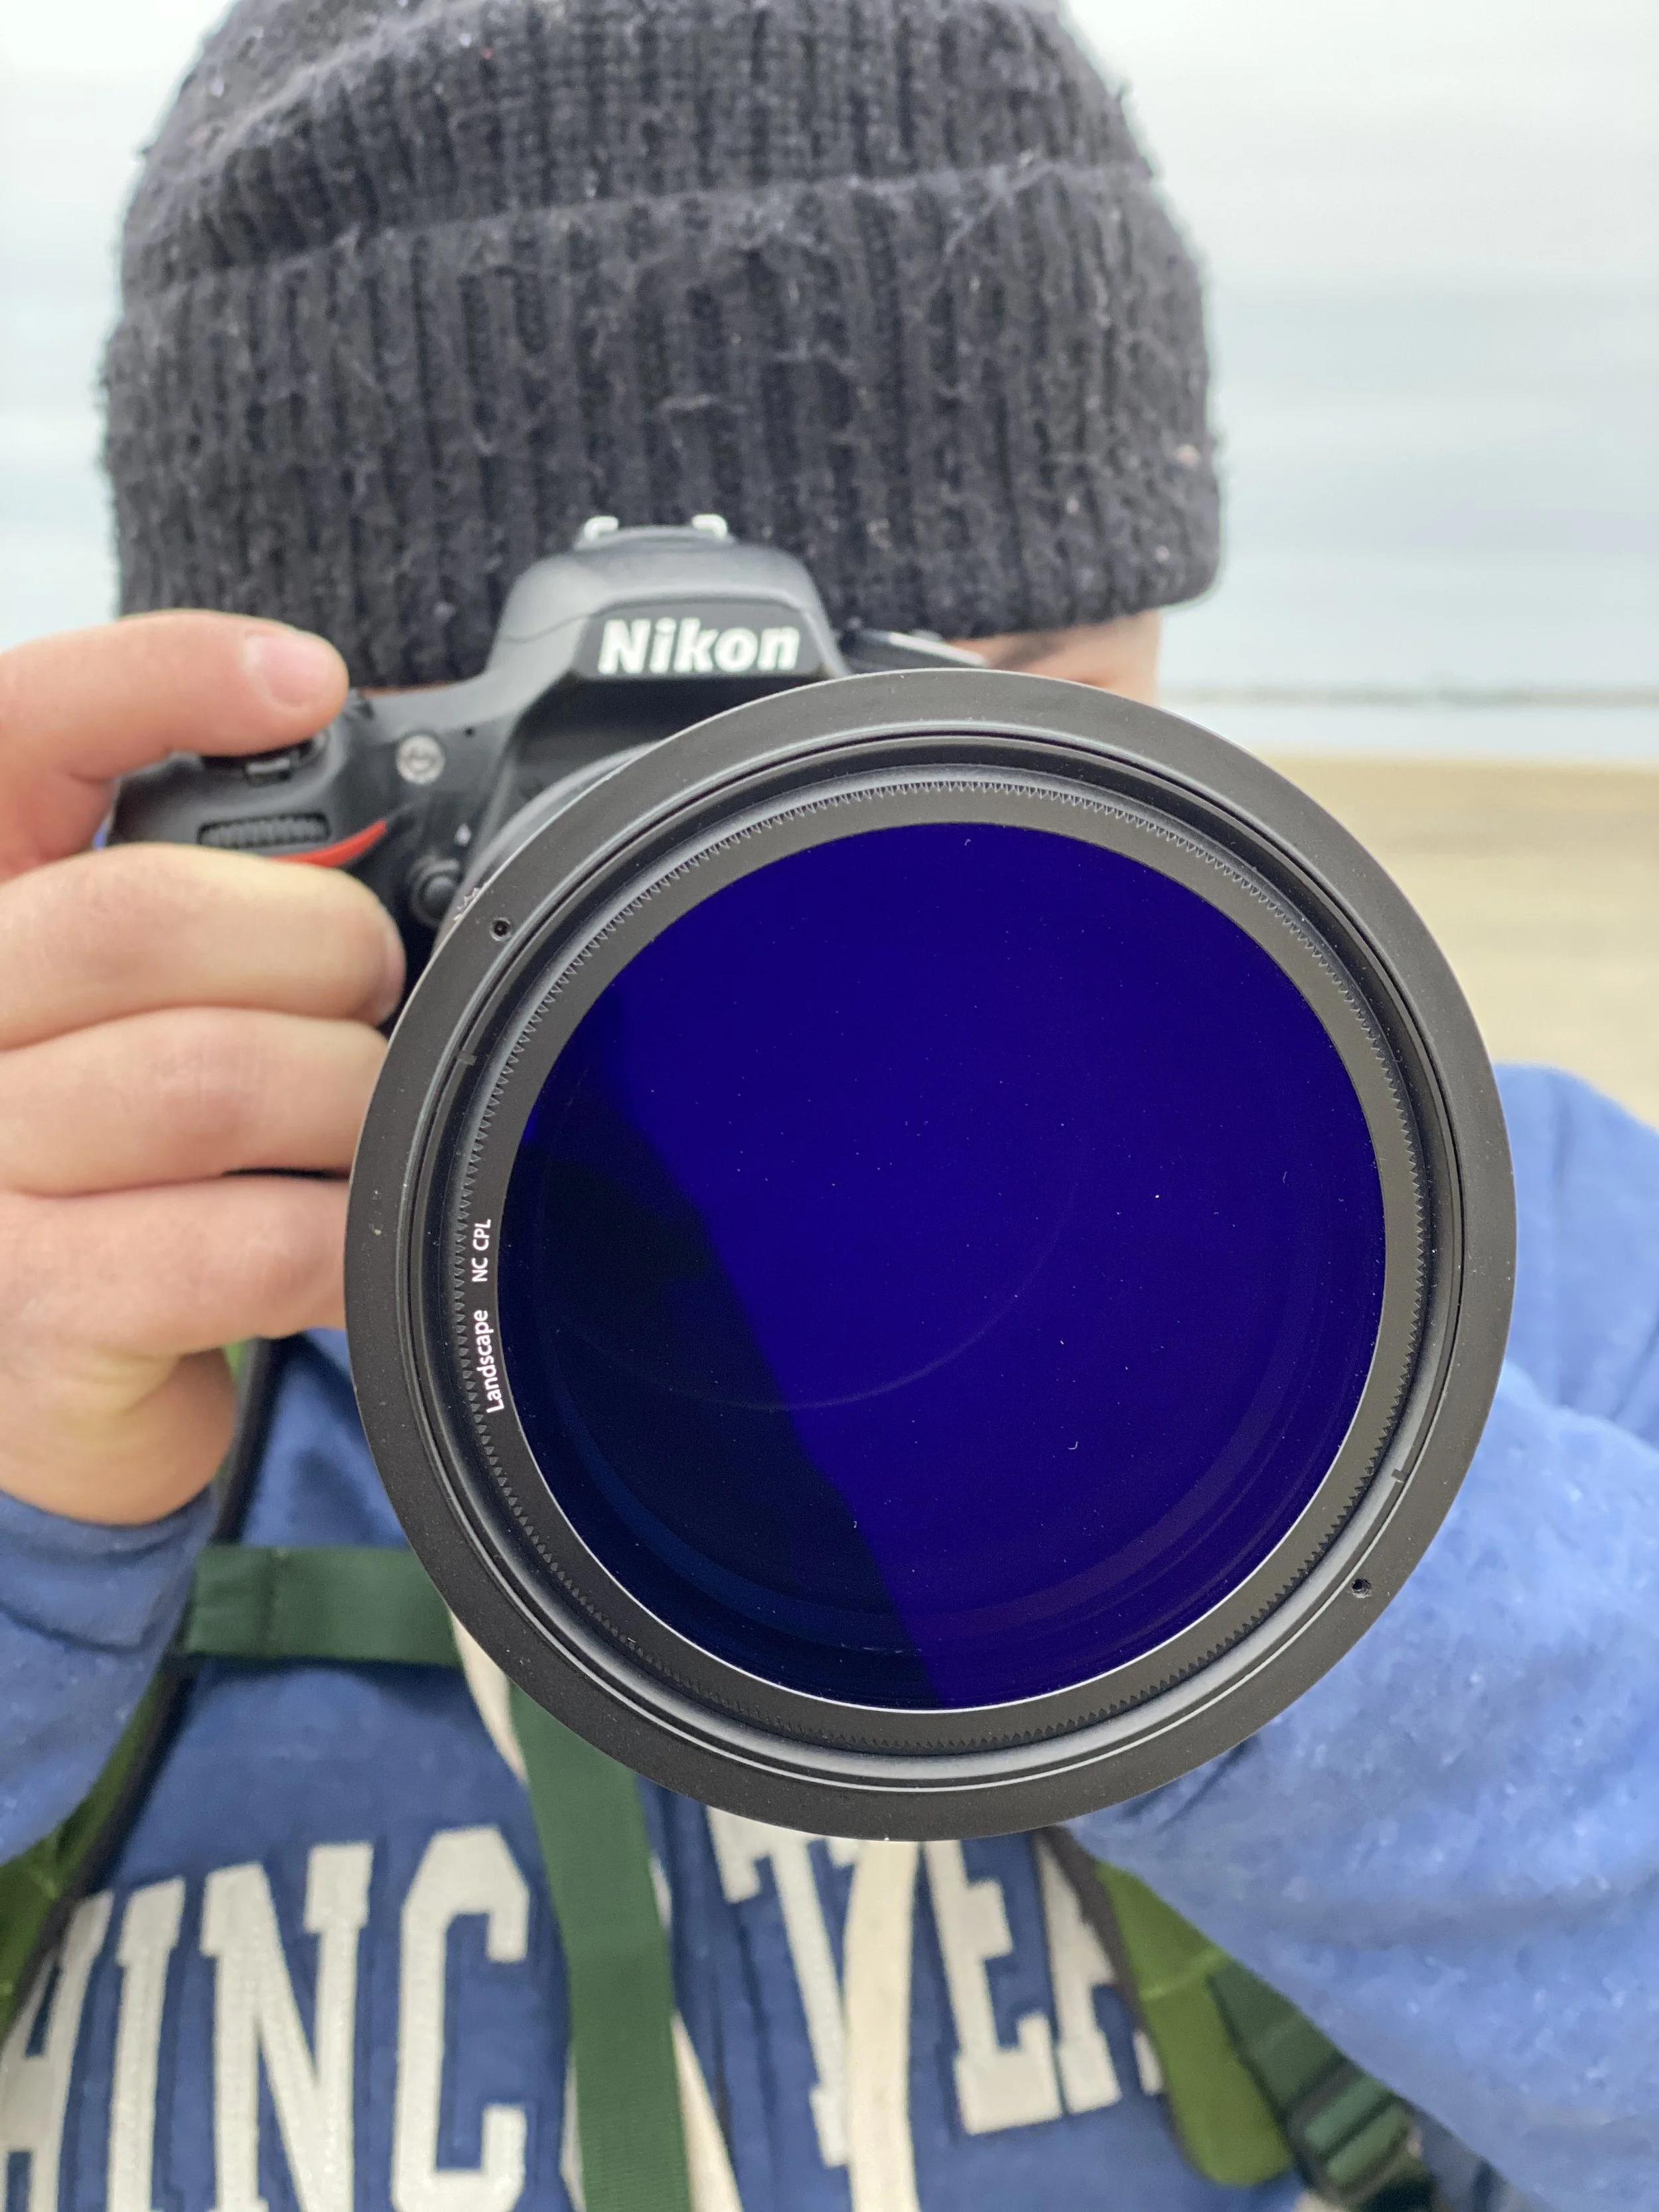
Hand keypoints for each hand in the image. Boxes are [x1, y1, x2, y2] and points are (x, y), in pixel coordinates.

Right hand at [0, 613, 403, 1523]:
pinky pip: (249, 1246)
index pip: (22, 732)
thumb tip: (356, 807)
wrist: (33, 1375)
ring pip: (210, 1082)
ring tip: (358, 1118)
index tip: (306, 678)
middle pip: (138, 917)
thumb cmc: (105, 1156)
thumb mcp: (119, 997)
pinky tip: (351, 1229)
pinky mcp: (44, 1311)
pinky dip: (344, 1232)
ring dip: (345, 1096)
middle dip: (317, 945)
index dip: (156, 679)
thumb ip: (197, 897)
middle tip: (365, 991)